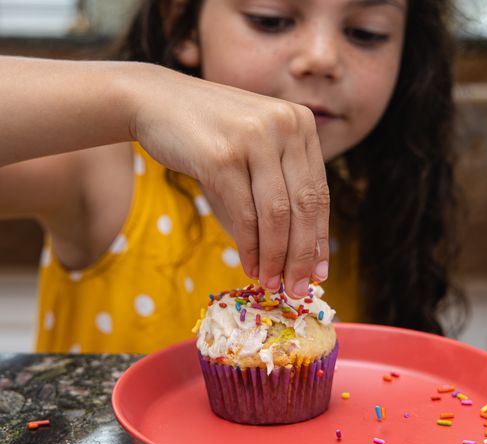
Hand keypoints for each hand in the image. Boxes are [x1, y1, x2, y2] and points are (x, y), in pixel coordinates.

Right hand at [128, 65, 329, 297]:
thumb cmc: (209, 132)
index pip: (319, 193)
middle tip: (299, 288)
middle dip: (303, 255)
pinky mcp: (223, 157)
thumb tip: (297, 246)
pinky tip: (251, 267)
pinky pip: (245, 215)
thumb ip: (279, 181)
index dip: (319, 238)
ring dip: (276, 258)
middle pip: (303, 206)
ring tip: (273, 284)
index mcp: (300, 123)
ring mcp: (254, 139)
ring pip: (277, 215)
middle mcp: (284, 126)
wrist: (156, 102)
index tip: (319, 272)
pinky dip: (251, 247)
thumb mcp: (255, 145)